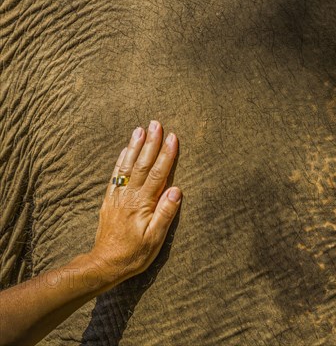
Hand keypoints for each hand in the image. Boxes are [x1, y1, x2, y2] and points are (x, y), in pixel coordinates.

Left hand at [89, 120, 180, 284]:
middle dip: (150, 143)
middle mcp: (129, 196)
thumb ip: (165, 213)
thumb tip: (176, 190)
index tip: (173, 137)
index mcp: (142, 203)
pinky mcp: (110, 200)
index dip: (166, 154)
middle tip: (156, 123)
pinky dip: (121, 160)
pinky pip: (116, 175)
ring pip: (127, 166)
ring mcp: (118, 196)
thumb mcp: (155, 239)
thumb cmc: (134, 254)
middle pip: (142, 164)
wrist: (105, 264)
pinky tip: (125, 149)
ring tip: (140, 129)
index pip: (158, 174)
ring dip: (135, 146)